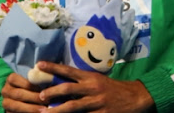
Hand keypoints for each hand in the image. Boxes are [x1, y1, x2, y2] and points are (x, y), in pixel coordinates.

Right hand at [0, 72, 46, 111]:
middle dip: (34, 97)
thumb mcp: (30, 81)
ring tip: (43, 109)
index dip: (30, 85)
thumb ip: (36, 81)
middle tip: (46, 101)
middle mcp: (6, 90)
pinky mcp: (8, 112)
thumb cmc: (29, 87)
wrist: (20, 98)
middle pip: (19, 94)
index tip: (43, 89)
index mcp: (11, 79)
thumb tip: (49, 82)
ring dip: (31, 108)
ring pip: (17, 106)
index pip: (17, 80)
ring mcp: (5, 102)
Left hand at [35, 61, 155, 112]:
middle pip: (68, 88)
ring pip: (74, 106)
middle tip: (40, 96)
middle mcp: (92, 88)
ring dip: (58, 110)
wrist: (135, 97)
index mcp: (90, 77)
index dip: (53, 67)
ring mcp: (97, 102)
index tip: (38, 65)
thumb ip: (81, 81)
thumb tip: (60, 82)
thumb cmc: (113, 88)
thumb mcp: (97, 80)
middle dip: (52, 92)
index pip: (68, 70)